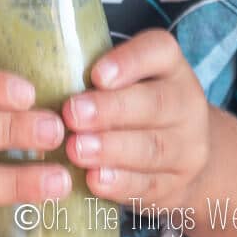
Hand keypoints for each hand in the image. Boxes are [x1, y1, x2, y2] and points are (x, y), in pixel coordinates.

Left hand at [62, 29, 209, 209]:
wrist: (186, 152)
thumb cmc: (137, 101)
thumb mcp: (130, 76)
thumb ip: (100, 75)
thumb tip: (50, 76)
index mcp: (171, 65)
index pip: (158, 51)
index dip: (128, 61)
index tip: (96, 74)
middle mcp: (186, 103)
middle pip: (155, 104)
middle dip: (111, 110)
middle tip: (73, 114)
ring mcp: (187, 147)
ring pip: (152, 148)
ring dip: (111, 149)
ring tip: (77, 148)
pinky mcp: (176, 184)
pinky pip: (149, 185)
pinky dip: (120, 183)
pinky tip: (94, 179)